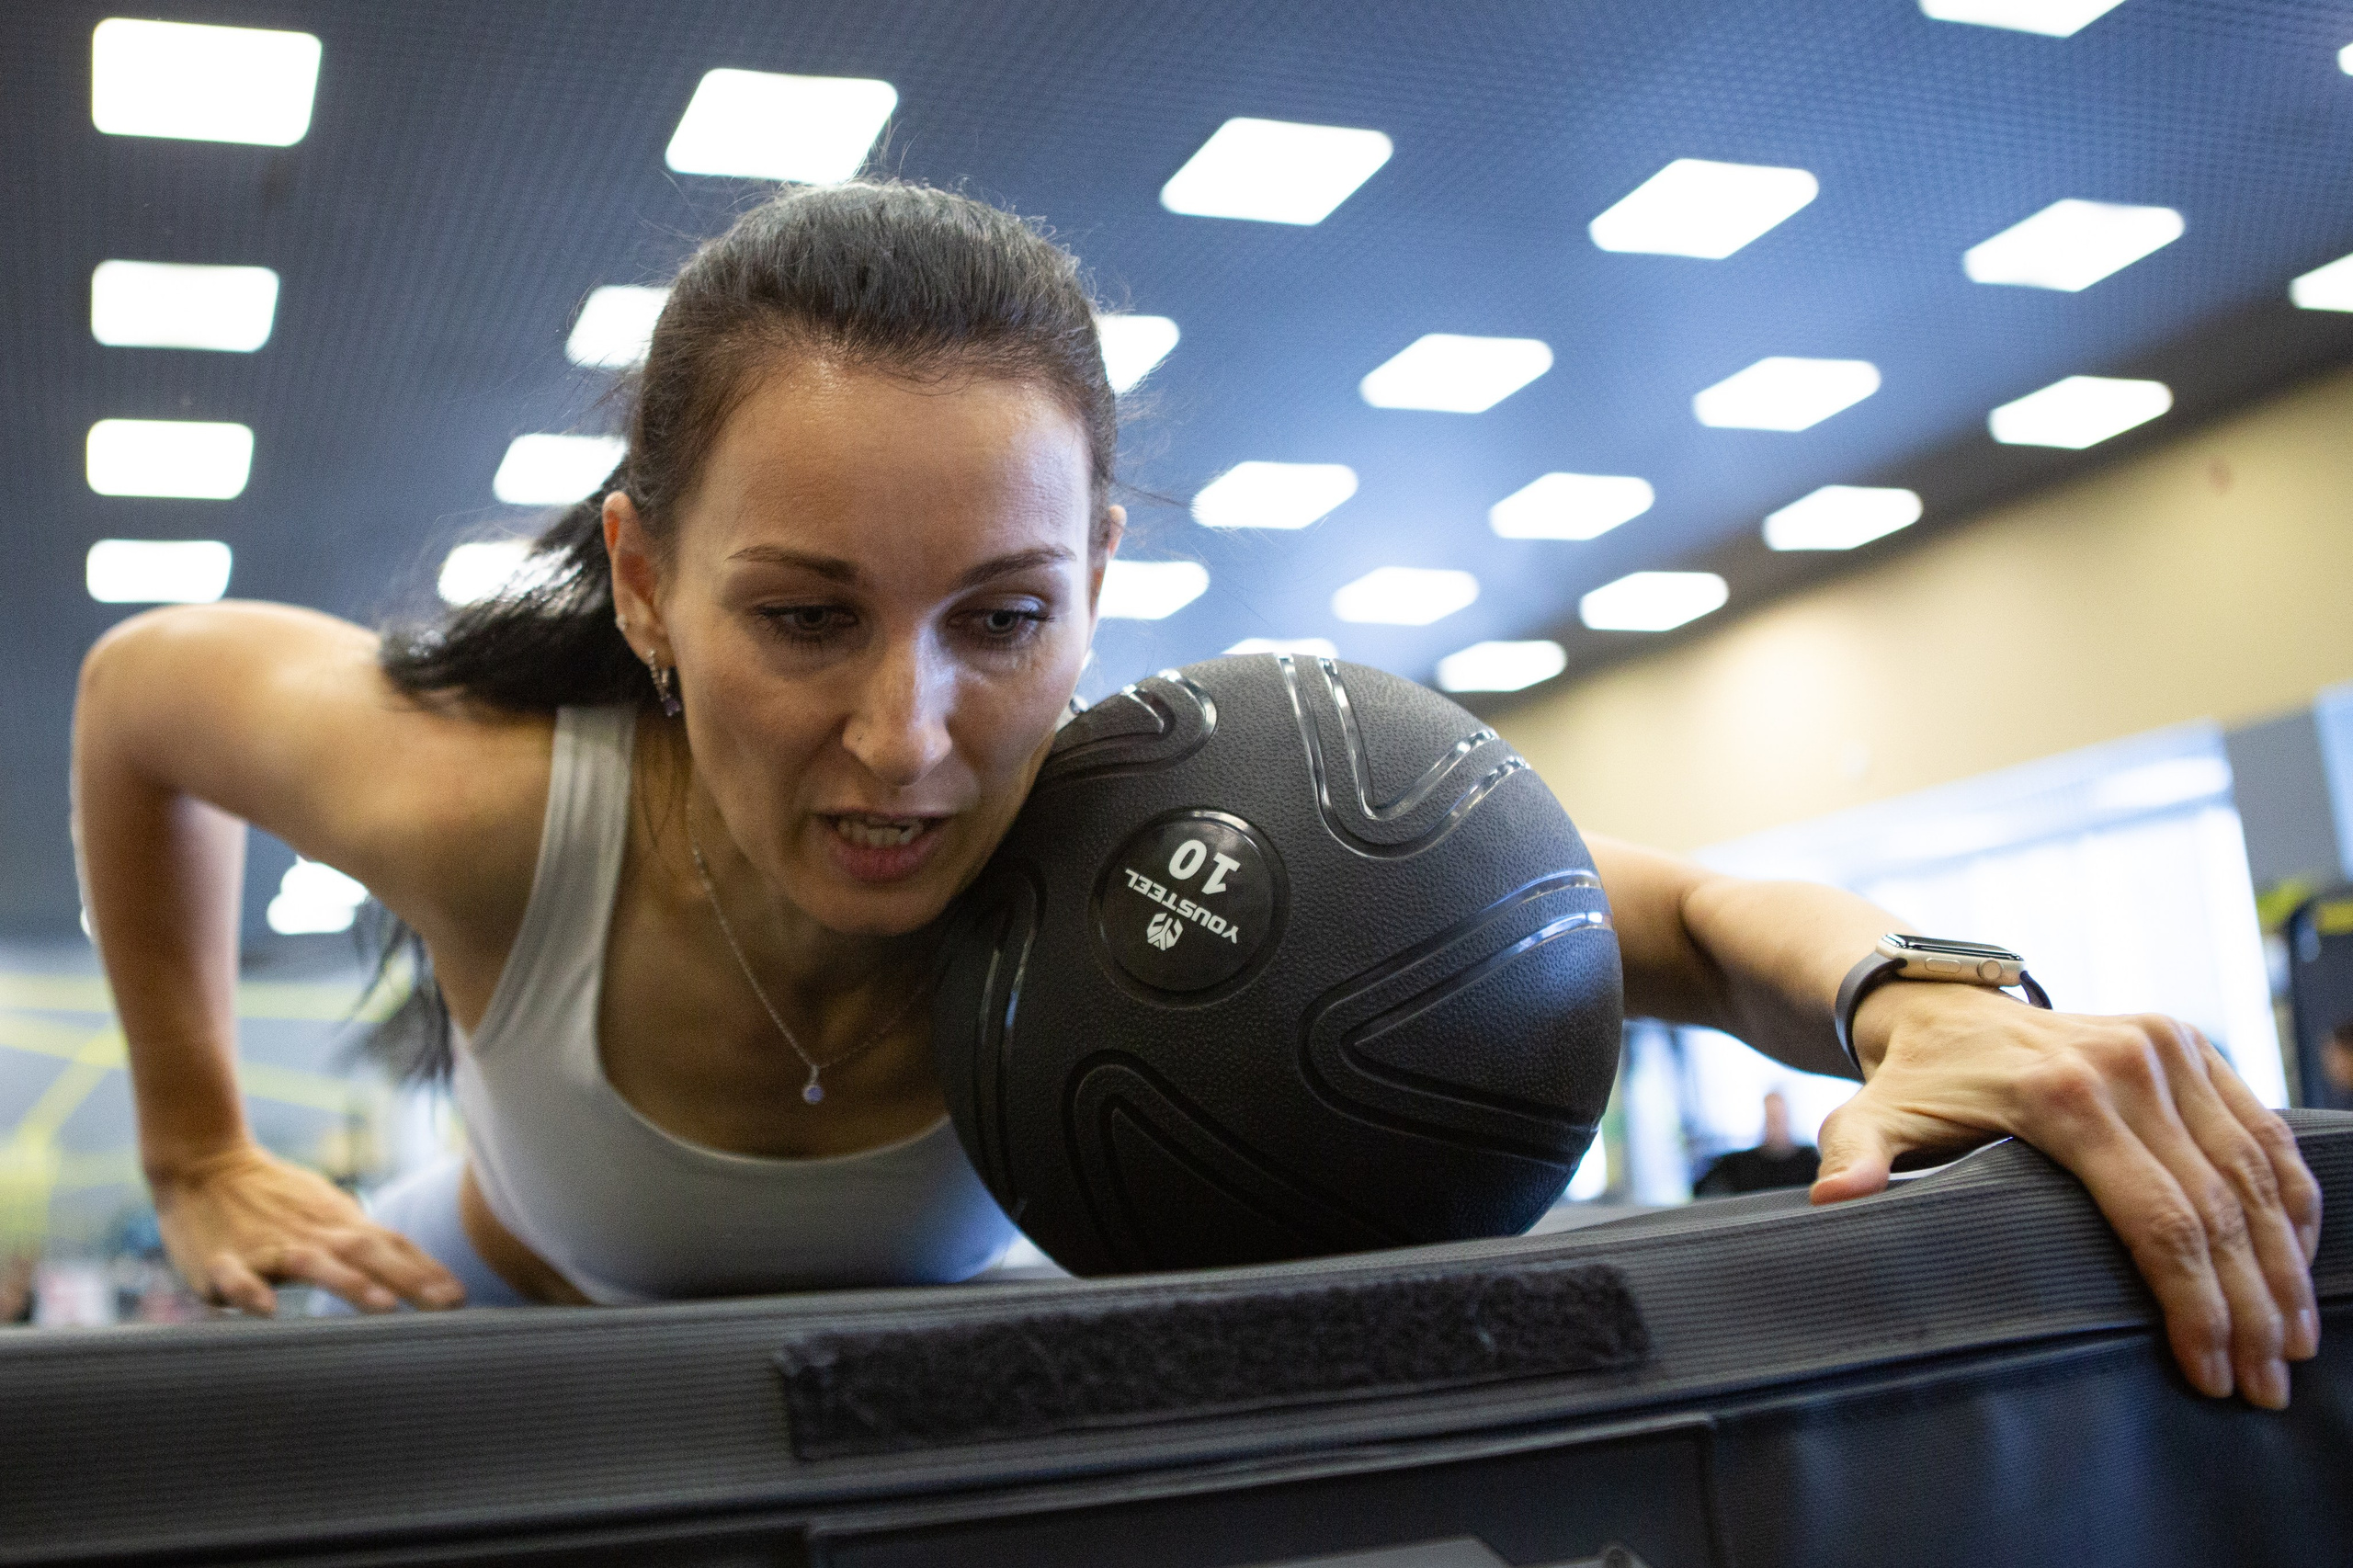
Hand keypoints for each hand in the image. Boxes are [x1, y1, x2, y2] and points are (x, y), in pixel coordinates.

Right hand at [151, 1141, 464, 1314]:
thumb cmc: (275, 1198)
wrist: (204, 1165)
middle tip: (445, 1305)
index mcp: (339, 1225)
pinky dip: (251, 1294)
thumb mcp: (329, 1212)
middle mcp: (313, 1235)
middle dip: (410, 1280)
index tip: (460, 1298)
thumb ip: (368, 1242)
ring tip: (383, 1307)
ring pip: (314, 1265)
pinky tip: (268, 1312)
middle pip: (369, 1255)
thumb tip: (421, 1273)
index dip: (428, 1271)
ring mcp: (268, 1247)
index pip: (393, 1247)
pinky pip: (237, 1279)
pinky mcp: (222, 1262)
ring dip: (351, 1285)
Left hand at [1813, 983, 2321, 1408]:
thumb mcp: (1869, 1118)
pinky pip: (2262, 1132)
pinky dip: (2290, 1201)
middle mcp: (2128, 1064)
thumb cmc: (1912, 1083)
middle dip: (2248, 1306)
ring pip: (2254, 1172)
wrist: (1939, 1005)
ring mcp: (2167, 1048)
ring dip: (2283, 1264)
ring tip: (2291, 1344)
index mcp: (2061, 1095)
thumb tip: (1834, 1200)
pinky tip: (2296, 1263)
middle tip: (2265, 1385)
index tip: (2210, 1372)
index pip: (2155, 1217)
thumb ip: (1854, 1158)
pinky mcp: (2189, 1043)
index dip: (2192, 1304)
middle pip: (2216, 1206)